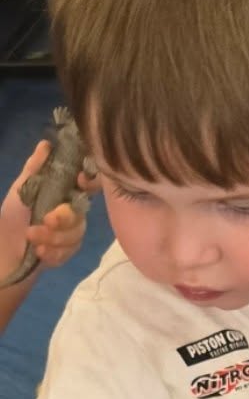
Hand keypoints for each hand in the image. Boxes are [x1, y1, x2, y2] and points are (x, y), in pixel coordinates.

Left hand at [0, 141, 94, 280]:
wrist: (3, 250)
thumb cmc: (12, 217)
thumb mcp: (21, 189)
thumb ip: (35, 169)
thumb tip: (46, 144)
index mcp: (63, 194)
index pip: (87, 186)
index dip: (90, 183)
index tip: (80, 180)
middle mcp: (72, 213)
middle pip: (81, 215)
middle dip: (63, 218)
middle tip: (46, 220)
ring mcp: (71, 235)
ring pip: (75, 236)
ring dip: (52, 238)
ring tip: (30, 237)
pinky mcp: (67, 255)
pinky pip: (68, 253)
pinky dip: (52, 253)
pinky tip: (38, 251)